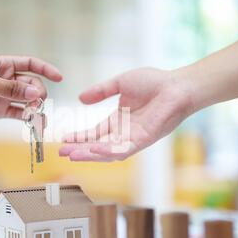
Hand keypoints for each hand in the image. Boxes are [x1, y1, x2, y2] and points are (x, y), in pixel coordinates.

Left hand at [0, 55, 61, 122]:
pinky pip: (18, 113)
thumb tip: (36, 92)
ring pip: (27, 100)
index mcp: (3, 65)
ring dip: (35, 107)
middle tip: (36, 102)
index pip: (30, 64)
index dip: (46, 69)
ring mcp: (3, 95)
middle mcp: (6, 79)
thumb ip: (10, 89)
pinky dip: (27, 119)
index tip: (59, 78)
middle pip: (32, 84)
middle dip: (38, 93)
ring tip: (38, 116)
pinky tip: (36, 124)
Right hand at [59, 67, 193, 160]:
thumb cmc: (154, 82)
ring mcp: (133, 138)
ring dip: (89, 154)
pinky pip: (123, 149)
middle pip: (97, 145)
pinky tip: (93, 150)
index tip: (63, 139)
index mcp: (119, 120)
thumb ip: (101, 91)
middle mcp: (124, 132)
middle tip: (61, 152)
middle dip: (79, 149)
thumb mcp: (120, 83)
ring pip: (108, 151)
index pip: (95, 133)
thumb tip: (80, 98)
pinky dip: (108, 151)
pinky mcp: (143, 140)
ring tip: (72, 155)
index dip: (79, 137)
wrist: (176, 85)